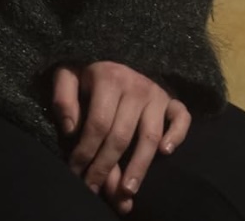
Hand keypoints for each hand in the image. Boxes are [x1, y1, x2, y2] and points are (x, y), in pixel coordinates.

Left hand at [52, 62, 191, 213]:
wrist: (117, 54)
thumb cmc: (89, 73)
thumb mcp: (68, 75)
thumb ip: (63, 97)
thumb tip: (71, 128)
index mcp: (109, 78)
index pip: (98, 124)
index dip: (85, 151)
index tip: (75, 171)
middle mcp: (136, 86)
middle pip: (121, 136)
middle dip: (105, 167)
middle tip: (94, 189)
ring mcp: (156, 94)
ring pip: (149, 135)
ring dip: (139, 166)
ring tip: (127, 190)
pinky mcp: (171, 100)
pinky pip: (181, 117)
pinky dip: (177, 135)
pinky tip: (165, 153)